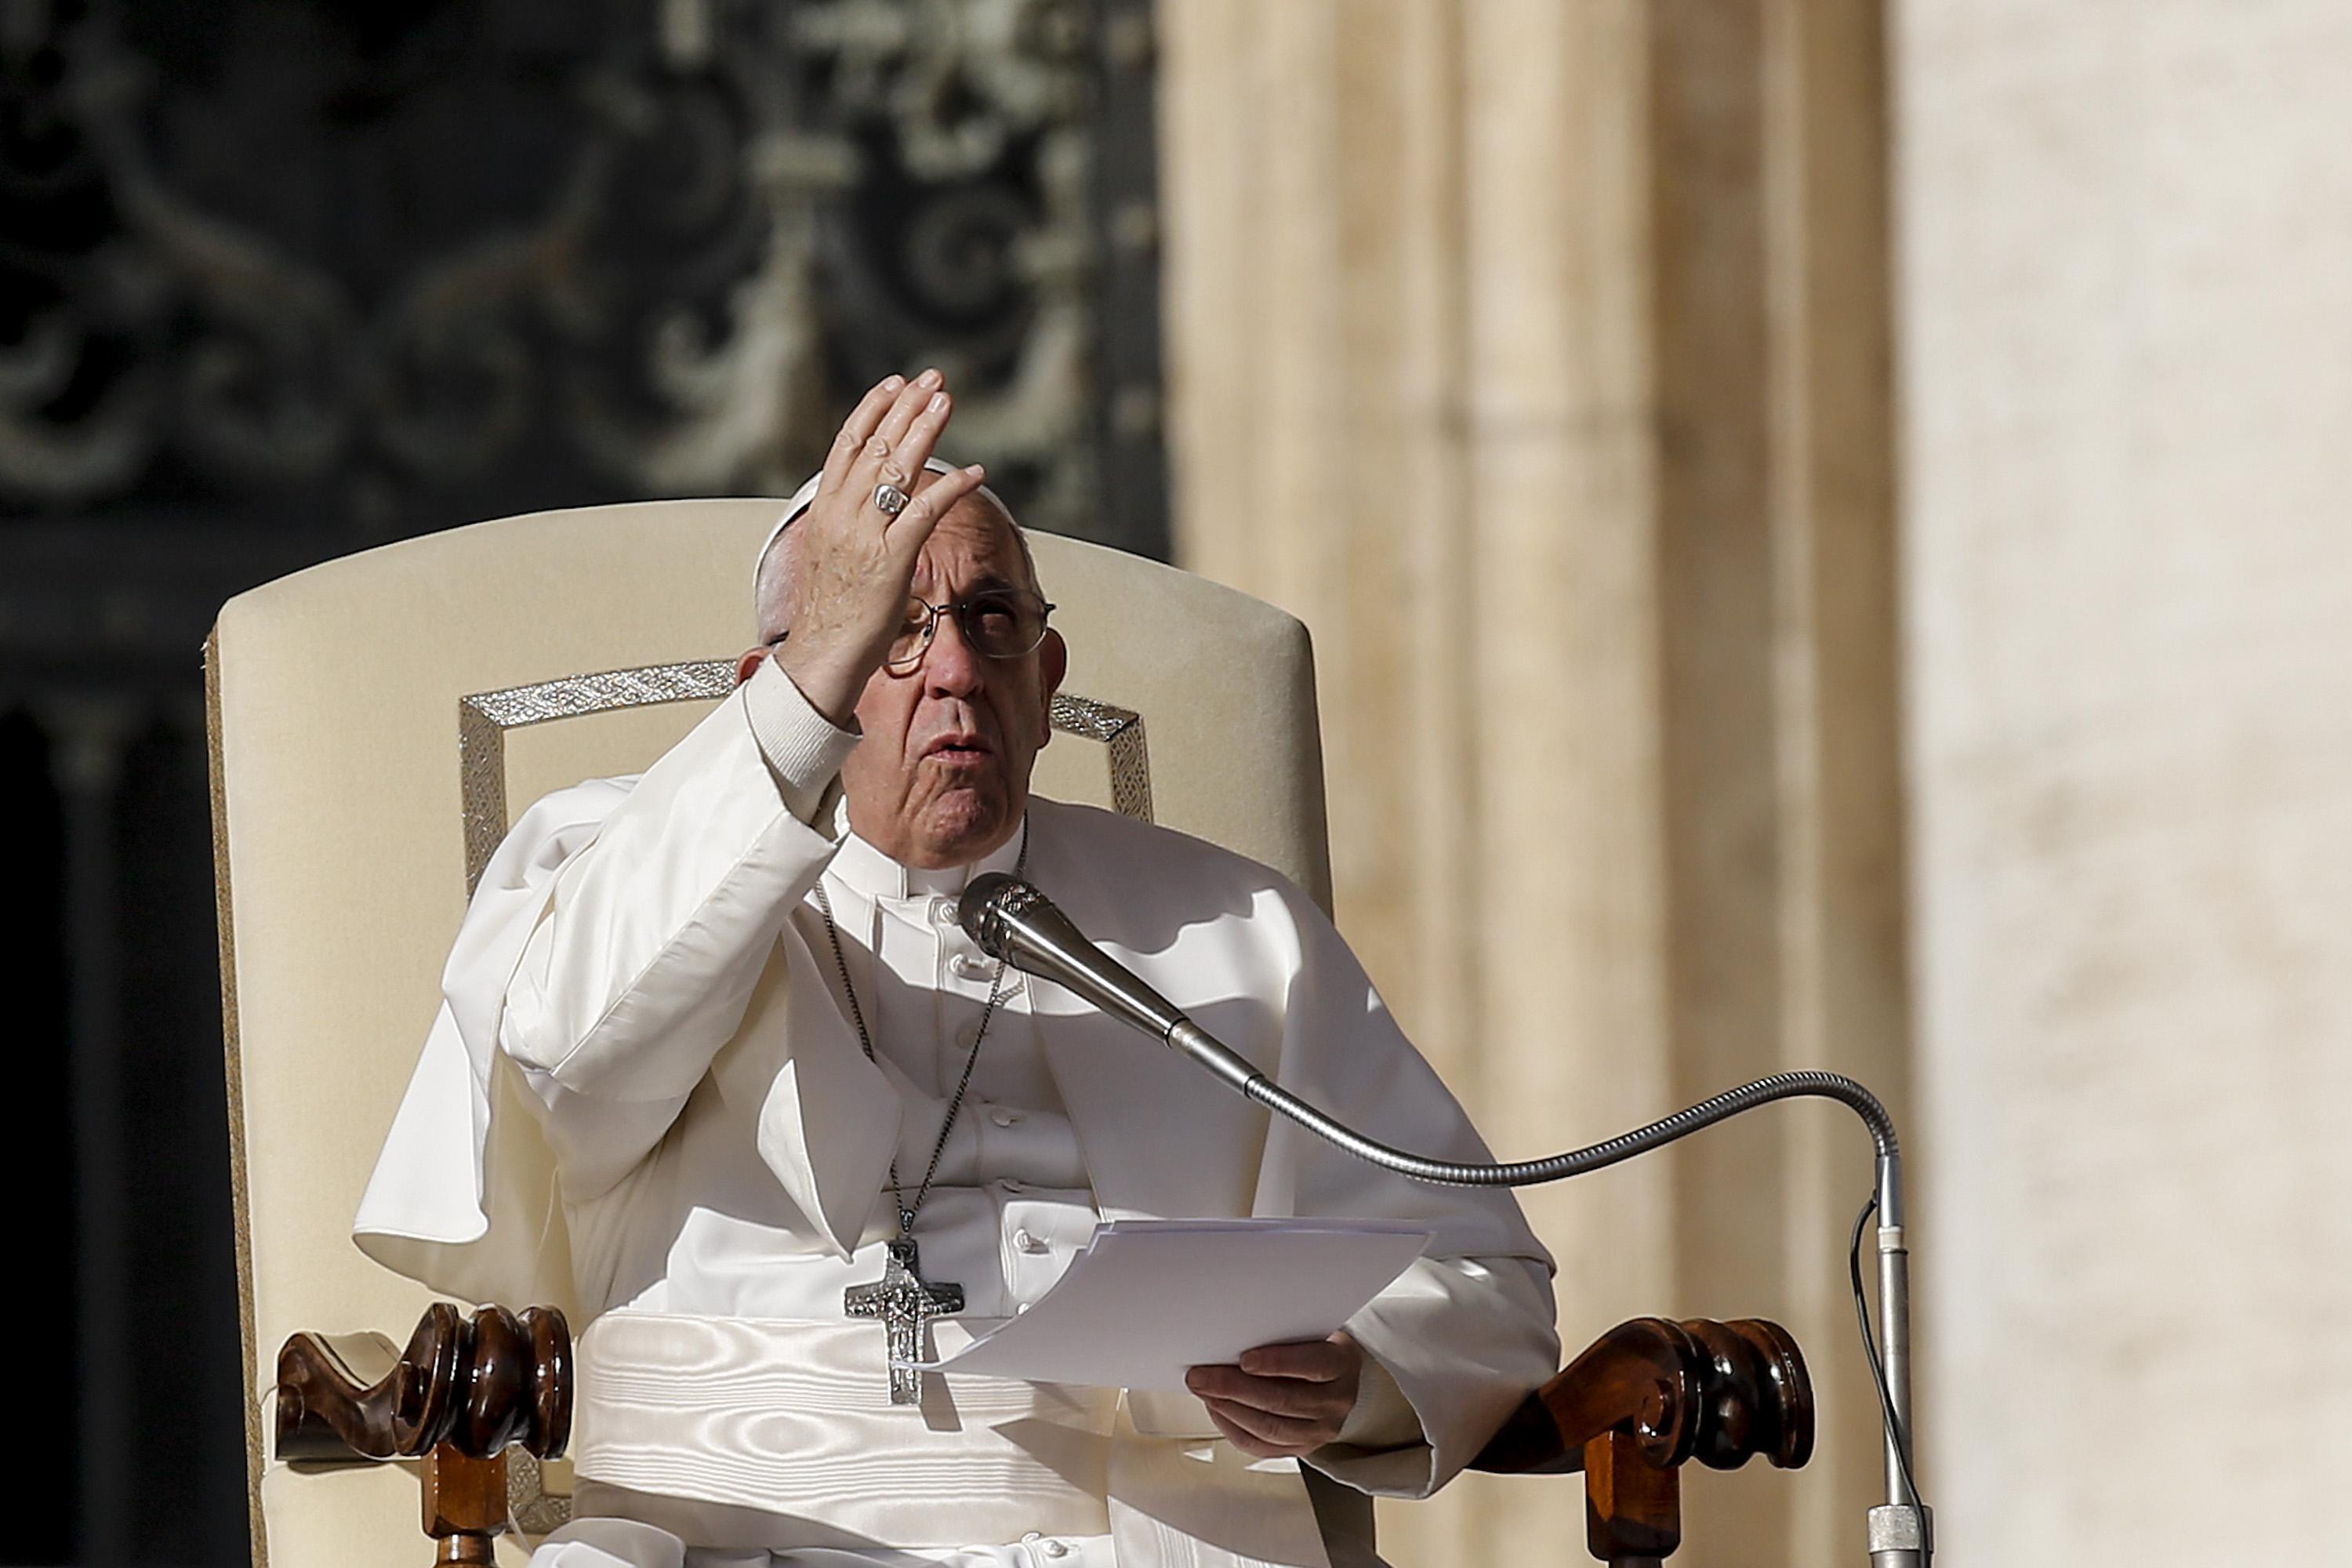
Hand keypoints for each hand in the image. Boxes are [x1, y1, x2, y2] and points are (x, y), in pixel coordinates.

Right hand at [777, 370, 988, 723]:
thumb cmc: (833, 613)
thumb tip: (877, 504)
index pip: (847, 445)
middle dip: (906, 407)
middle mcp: (842, 514)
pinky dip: (951, 487)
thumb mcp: (835, 555)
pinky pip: (925, 511)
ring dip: (925, 430)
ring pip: (896, 469)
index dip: (873, 410)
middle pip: (875, 445)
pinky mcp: (891, 558)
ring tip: (948, 401)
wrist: (821, 656)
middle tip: (933, 378)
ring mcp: (865, 535)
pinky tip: (975, 471)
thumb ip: (852, 523)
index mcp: (826, 510)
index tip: (896, 383)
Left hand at [1184, 1332, 1363, 1458]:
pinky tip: (1217, 1411)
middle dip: (1234, 1388)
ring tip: (1205, 1393)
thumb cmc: (1315, 1344)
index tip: (1244, 1359)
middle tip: (1202, 1377)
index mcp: (1342, 1365)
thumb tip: (1233, 1337)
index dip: (1277, 1363)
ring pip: (1270, 1428)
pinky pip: (1262, 1447)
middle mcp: (1336, 1402)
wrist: (1336, 1373)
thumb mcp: (1310, 1329)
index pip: (1312, 1366)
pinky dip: (1233, 1429)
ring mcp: (1321, 1430)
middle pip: (1283, 1401)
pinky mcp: (1303, 1448)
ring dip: (1229, 1410)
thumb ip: (1283, 1333)